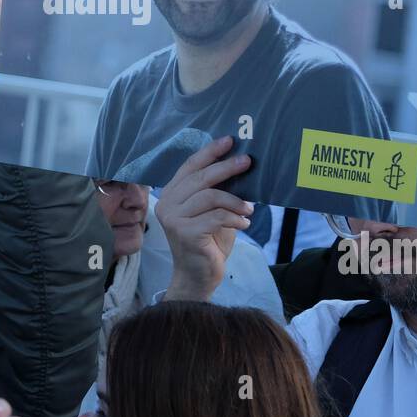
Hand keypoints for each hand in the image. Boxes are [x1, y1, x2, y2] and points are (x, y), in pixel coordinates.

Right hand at [157, 135, 252, 302]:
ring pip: (210, 196)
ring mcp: (174, 219)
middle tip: (247, 162)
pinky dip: (235, 218)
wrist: (198, 276)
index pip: (190, 166)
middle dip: (227, 167)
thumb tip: (238, 165)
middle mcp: (167, 203)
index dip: (209, 152)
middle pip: (201, 178)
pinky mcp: (185, 233)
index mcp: (171, 194)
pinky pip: (216, 217)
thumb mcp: (212, 212)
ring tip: (249, 210)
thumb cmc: (208, 242)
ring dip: (235, 201)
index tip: (229, 140)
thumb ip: (216, 191)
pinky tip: (243, 224)